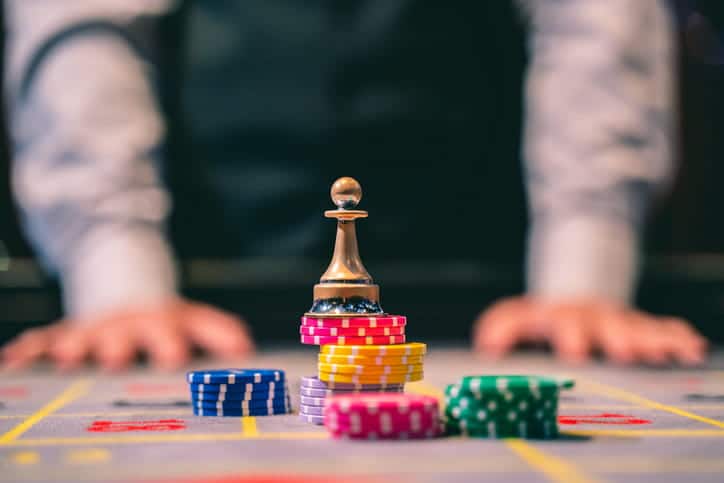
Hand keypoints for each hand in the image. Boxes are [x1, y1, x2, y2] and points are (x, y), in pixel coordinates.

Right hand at [1, 300, 253, 370]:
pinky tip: (13, 362)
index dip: (170, 344)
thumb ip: (221, 331)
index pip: (166, 334)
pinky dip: (26, 352)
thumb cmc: (163, 320)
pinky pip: (38, 343)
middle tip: (113, 357)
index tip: (173, 358)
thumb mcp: (194, 318)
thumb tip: (247, 348)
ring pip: (77, 339)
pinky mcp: (60, 336)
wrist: (124, 296)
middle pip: (119, 337)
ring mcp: (89, 332)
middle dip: (117, 347)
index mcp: (157, 323)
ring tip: (63, 356)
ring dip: (71, 348)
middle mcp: (122, 327)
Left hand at [473, 296, 706, 365]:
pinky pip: (660, 329)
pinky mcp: (638, 326)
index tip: (574, 353)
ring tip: (669, 352)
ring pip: (638, 327)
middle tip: (627, 352)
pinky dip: (675, 337)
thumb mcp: (517, 315)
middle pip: (607, 325)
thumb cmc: (543, 316)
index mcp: (561, 315)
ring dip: (652, 340)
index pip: (563, 322)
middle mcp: (592, 316)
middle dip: (617, 338)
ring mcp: (617, 320)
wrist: (573, 293)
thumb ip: (500, 326)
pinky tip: (691, 348)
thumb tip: (485, 344)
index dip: (568, 336)